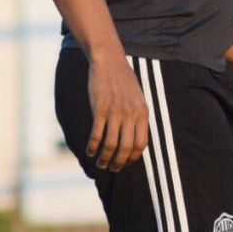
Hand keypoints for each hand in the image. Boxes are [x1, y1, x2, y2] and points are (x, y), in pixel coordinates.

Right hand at [87, 54, 148, 171]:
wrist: (110, 63)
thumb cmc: (124, 81)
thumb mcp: (138, 98)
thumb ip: (138, 116)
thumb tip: (135, 138)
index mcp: (143, 113)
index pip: (141, 143)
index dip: (133, 157)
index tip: (127, 162)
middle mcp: (131, 115)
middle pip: (126, 148)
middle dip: (119, 163)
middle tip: (112, 168)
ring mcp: (115, 113)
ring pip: (111, 145)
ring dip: (104, 158)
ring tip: (100, 164)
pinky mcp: (100, 110)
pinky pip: (96, 135)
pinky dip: (92, 146)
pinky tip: (90, 151)